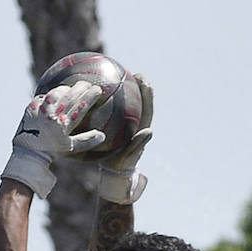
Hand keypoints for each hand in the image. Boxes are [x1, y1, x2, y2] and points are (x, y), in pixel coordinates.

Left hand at [2, 81, 106, 198]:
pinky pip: (43, 96)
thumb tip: (102, 136)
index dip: (90, 96)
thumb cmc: (52, 151)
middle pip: (70, 96)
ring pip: (56, 93)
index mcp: (64, 124)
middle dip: (80, 88)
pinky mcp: (32, 106)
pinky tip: (56, 93)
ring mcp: (41, 109)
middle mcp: (53, 115)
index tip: (97, 89)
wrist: (30, 152)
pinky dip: (51, 94)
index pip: (80, 106)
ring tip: (71, 88)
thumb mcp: (70, 147)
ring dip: (65, 89)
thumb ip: (86, 141)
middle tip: (87, 84)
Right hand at [98, 74, 153, 203]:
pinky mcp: (118, 131)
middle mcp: (135, 128)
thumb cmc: (121, 167)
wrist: (115, 175)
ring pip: (128, 108)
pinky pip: (116, 114)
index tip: (144, 79)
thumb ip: (138, 145)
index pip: (146, 110)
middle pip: (140, 105)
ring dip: (127, 93)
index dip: (147, 95)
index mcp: (140, 132)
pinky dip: (112, 104)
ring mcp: (127, 129)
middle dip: (139, 88)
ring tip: (121, 78)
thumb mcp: (129, 157)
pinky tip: (102, 94)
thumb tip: (149, 132)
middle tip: (135, 74)